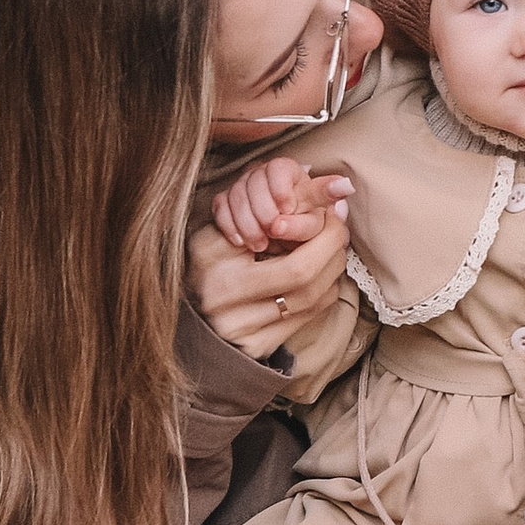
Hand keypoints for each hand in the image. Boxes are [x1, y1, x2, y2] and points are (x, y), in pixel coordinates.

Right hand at [185, 175, 352, 358]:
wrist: (186, 316)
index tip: (331, 211)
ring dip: (332, 267)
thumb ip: (263, 203)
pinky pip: (310, 316)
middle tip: (337, 225)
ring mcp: (247, 333)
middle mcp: (231, 308)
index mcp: (218, 272)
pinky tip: (320, 272)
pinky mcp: (260, 348)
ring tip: (331, 245)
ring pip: (314, 299)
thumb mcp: (220, 229)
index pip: (295, 263)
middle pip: (307, 280)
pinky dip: (324, 289)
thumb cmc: (204, 262)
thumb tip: (313, 176)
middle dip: (332, 247)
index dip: (322, 233)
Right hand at [212, 155, 345, 259]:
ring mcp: (240, 186)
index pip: (279, 167)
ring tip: (261, 245)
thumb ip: (322, 198)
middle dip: (265, 210)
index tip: (287, 209)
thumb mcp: (311, 211)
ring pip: (236, 193)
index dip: (281, 188)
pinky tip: (241, 242)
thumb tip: (346, 186)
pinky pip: (220, 206)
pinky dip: (230, 225)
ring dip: (249, 223)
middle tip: (275, 232)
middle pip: (254, 179)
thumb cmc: (297, 225)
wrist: (274, 248)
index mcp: (286, 170)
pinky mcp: (224, 202)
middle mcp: (262, 173)